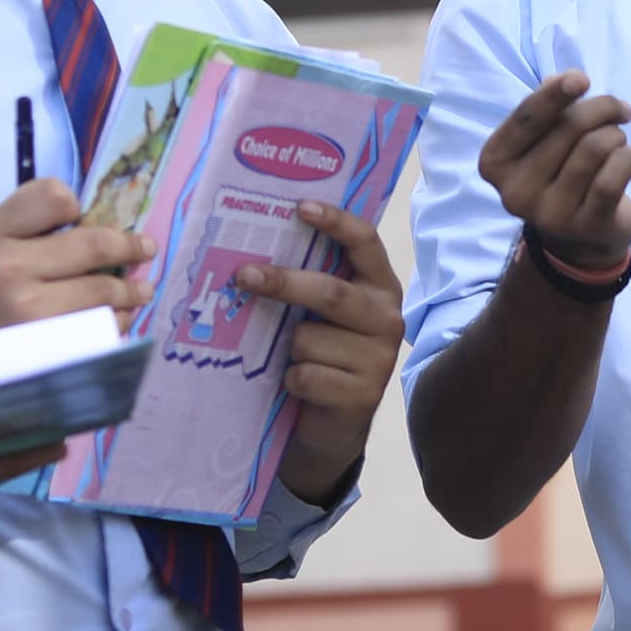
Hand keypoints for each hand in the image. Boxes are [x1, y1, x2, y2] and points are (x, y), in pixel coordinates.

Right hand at [0, 180, 153, 330]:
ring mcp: (30, 314)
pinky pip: (101, 328)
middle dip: (129, 247)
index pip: (54, 198)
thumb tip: (94, 214)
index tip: (85, 217)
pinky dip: (119, 321)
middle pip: (94, 246)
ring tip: (140, 290)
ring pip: (104, 291)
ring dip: (131, 290)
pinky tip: (119, 317)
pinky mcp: (48, 348)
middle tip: (146, 249)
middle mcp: (9, 271)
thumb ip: (30, 216)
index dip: (74, 204)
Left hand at [241, 202, 408, 507]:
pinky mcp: (364, 396)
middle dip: (284, 283)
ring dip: (288, 348)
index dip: (336, 221)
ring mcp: (380, 359)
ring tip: (291, 358)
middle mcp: (388, 318)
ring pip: (310, 338)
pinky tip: (299, 385)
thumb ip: (309, 283)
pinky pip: (307, 375)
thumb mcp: (319, 314)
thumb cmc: (321, 354)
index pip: (366, 242)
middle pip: (331, 292)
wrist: (331, 423)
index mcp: (380, 287)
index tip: (299, 207)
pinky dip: (291, 378)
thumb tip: (251, 252)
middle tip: (242, 275)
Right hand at [479, 71, 630, 270]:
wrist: (580, 238)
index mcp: (495, 163)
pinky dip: (628, 157)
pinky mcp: (585, 226)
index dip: (555, 93)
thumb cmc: (561, 172)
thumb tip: (565, 80)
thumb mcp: (544, 139)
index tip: (581, 79)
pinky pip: (613, 176)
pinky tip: (627, 157)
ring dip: (616, 134)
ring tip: (617, 140)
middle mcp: (515, 192)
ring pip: (596, 147)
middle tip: (618, 111)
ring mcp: (549, 214)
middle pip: (570, 127)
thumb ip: (550, 106)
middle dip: (602, 109)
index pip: (527, 118)